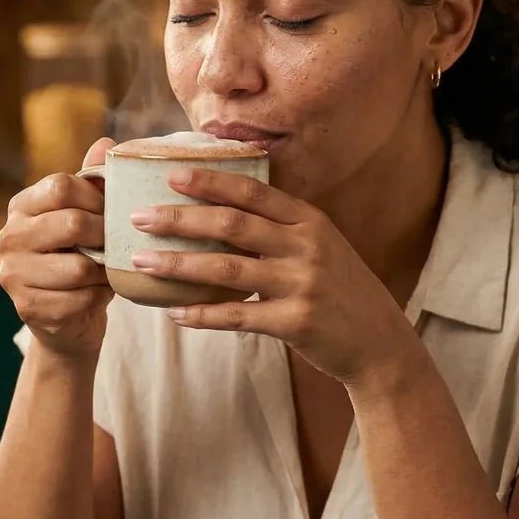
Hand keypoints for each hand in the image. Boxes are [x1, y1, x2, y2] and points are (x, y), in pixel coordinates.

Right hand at [0, 138, 113, 358]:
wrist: (67, 319)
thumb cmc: (80, 258)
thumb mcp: (85, 217)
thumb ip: (92, 182)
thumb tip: (107, 142)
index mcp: (21, 207)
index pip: (60, 186)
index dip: (97, 197)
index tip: (112, 211)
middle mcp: (9, 237)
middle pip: (70, 223)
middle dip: (104, 235)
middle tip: (117, 243)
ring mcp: (13, 274)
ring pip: (77, 267)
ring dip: (103, 271)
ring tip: (107, 270)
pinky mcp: (27, 307)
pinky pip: (79, 298)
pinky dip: (98, 298)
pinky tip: (96, 295)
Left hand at [128, 167, 411, 385]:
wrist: (379, 343)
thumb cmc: (338, 291)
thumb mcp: (320, 247)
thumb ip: (280, 228)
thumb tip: (221, 210)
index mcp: (309, 221)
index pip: (252, 192)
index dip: (210, 181)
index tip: (171, 176)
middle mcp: (306, 246)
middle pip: (231, 225)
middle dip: (180, 219)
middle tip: (139, 217)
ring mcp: (302, 284)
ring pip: (226, 269)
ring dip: (178, 265)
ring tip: (141, 263)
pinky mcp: (295, 322)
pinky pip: (237, 316)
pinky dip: (203, 315)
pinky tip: (175, 314)